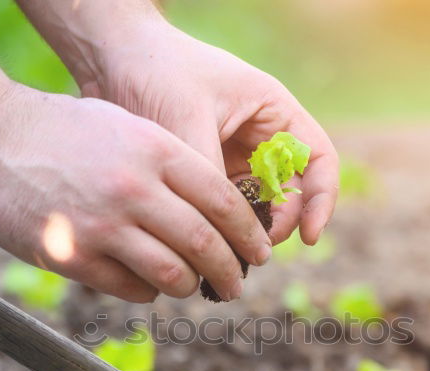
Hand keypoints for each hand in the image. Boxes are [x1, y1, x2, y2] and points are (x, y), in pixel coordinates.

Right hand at [0, 85, 270, 302]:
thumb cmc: (63, 131)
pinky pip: (130, 288)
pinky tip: (149, 286)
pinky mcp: (73, 255)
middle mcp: (134, 189)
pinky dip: (148, 292)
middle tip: (237, 284)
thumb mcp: (127, 127)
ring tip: (194, 287)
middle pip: (204, 244)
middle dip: (230, 272)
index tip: (260, 252)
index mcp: (156, 151)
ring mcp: (103, 226)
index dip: (249, 234)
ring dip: (190, 287)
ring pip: (171, 275)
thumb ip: (171, 164)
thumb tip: (213, 212)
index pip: (223, 202)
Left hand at [71, 17, 338, 245]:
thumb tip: (219, 240)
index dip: (321, 201)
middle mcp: (259, 135)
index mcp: (273, 111)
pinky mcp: (205, 172)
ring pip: (256, 205)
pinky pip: (223, 208)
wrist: (107, 56)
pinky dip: (218, 228)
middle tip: (253, 251)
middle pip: (290, 192)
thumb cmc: (155, 72)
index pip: (319, 160)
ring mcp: (232, 155)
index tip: (307, 236)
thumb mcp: (188, 125)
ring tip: (226, 256)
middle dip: (278, 224)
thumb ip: (209, 181)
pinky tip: (202, 246)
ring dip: (246, 232)